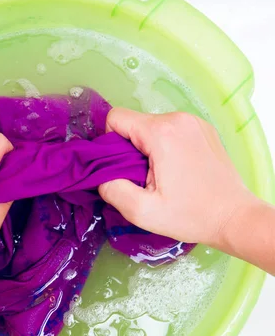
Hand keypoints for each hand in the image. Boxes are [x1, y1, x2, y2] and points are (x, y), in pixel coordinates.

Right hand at [99, 109, 254, 248]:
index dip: (109, 143)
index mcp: (162, 133)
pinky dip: (166, 147)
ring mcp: (195, 122)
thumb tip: (101, 177)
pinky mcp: (204, 130)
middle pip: (135, 123)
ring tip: (163, 177)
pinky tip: (178, 171)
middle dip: (130, 149)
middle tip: (145, 180)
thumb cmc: (191, 216)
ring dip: (148, 149)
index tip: (122, 169)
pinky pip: (171, 131)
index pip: (116, 118)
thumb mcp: (143, 211)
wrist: (234, 218)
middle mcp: (179, 119)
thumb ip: (112, 190)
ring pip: (152, 127)